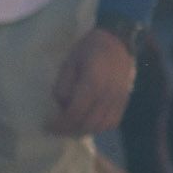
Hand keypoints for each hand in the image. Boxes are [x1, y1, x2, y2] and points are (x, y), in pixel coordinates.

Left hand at [49, 24, 137, 138]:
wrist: (117, 41)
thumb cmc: (88, 49)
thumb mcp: (69, 63)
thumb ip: (63, 85)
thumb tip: (61, 106)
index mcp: (93, 82)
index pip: (75, 112)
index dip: (60, 123)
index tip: (48, 125)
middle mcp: (109, 93)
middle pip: (88, 122)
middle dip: (70, 129)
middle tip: (56, 129)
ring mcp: (119, 98)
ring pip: (102, 126)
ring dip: (84, 130)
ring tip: (70, 127)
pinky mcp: (125, 100)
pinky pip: (113, 121)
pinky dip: (99, 127)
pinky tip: (87, 123)